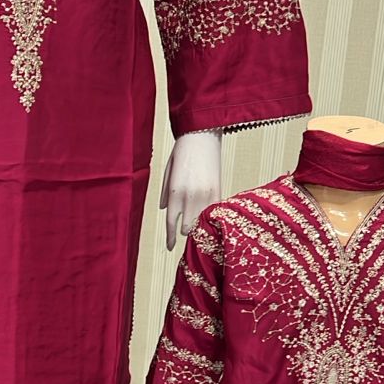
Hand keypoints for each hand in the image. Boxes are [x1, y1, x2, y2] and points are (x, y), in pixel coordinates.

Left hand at [160, 130, 221, 250]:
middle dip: (184, 233)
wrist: (201, 136)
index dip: (170, 238)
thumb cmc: (182, 151)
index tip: (170, 247)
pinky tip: (208, 219)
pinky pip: (214, 212)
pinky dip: (210, 217)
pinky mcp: (218, 190)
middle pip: (187, 228)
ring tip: (196, 229)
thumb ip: (165, 193)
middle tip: (183, 234)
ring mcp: (206, 194)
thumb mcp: (167, 171)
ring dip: (197, 227)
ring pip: (201, 222)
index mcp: (174, 192)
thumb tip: (165, 210)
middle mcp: (190, 197)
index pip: (171, 224)